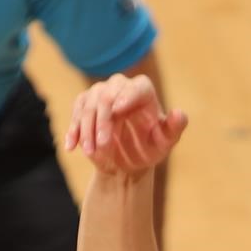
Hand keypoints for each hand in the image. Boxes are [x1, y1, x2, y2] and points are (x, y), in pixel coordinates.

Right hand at [63, 74, 187, 176]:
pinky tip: (71, 146)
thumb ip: (174, 129)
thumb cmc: (149, 149)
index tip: (117, 110)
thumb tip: (179, 114)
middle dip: (103, 120)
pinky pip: (76, 112)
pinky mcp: (85, 105)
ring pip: (89, 103)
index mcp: (144, 92)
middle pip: (107, 95)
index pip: (137, 87)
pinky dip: (74, 129)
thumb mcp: (164, 143)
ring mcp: (101, 94)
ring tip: (90, 152)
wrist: (126, 163)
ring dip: (87, 128)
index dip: (127, 96)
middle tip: (103, 144)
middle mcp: (121, 87)